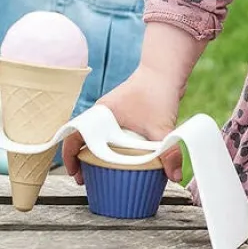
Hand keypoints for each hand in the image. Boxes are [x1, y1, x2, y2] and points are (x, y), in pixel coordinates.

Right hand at [62, 67, 184, 182]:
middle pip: (84, 141)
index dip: (70, 157)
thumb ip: (169, 152)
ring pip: (99, 138)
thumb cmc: (157, 91)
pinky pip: (113, 135)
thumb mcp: (162, 127)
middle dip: (83, 161)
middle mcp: (103, 114)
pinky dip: (114, 147)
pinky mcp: (126, 114)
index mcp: (100, 115)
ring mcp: (114, 114)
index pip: (73, 136)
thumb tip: (176, 176)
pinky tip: (125, 159)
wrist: (167, 69)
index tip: (76, 174)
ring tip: (105, 173)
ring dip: (99, 155)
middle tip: (88, 179)